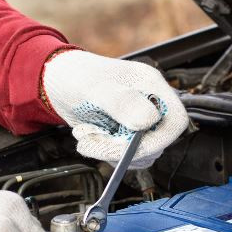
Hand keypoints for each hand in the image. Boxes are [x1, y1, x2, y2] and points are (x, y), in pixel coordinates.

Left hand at [42, 50, 188, 167]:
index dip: (158, 140)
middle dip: (124, 148)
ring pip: (140, 153)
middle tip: (93, 141)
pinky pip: (124, 155)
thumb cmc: (75, 75)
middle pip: (157, 142)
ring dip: (110, 151)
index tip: (130, 147)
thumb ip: (122, 102)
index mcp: (151, 86)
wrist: (56, 81)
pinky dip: (104, 152)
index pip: (175, 121)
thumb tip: (147, 121)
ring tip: (86, 135)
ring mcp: (136, 120)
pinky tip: (87, 136)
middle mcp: (149, 104)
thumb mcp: (96, 87)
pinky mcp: (123, 134)